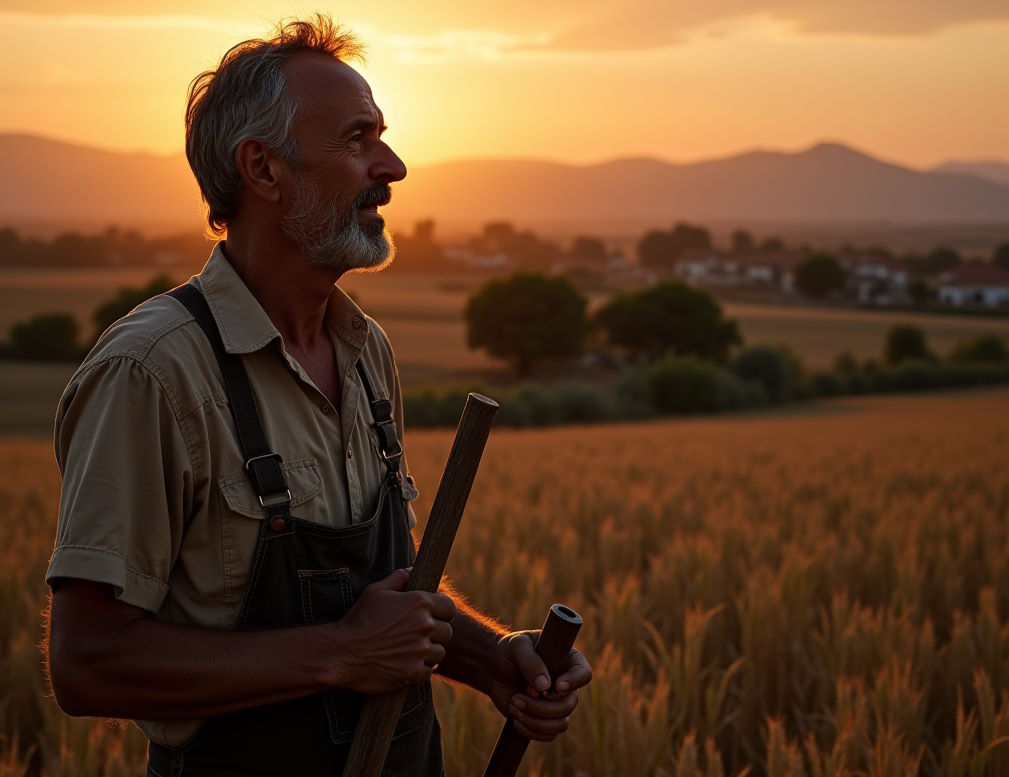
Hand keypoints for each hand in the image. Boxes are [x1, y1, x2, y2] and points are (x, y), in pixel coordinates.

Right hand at [332, 569, 455, 693]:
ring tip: (411, 650)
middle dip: (436, 633)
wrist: (342, 653)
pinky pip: (429, 671)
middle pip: (447, 631)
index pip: (450, 607)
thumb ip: (399, 578)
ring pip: (439, 652)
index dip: (442, 612)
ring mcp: (420, 650)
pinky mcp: (414, 672)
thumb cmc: (360, 619)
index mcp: (419, 603)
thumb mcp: (376, 591)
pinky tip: (405, 663)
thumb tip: (412, 570)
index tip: (433, 617)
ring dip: (429, 652)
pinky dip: (420, 669)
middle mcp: (424, 626)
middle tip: (418, 635)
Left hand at [487, 630, 591, 741]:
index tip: (555, 686)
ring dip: (534, 720)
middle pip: (569, 704)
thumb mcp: (517, 647)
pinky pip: (549, 734)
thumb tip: (545, 686)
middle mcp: (568, 685)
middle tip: (516, 697)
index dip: (574, 682)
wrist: (494, 669)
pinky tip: (515, 718)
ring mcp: (558, 703)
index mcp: (567, 661)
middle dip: (540, 706)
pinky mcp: (547, 719)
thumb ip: (530, 661)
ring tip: (513, 705)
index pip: (584, 674)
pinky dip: (531, 730)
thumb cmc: (509, 651)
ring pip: (561, 723)